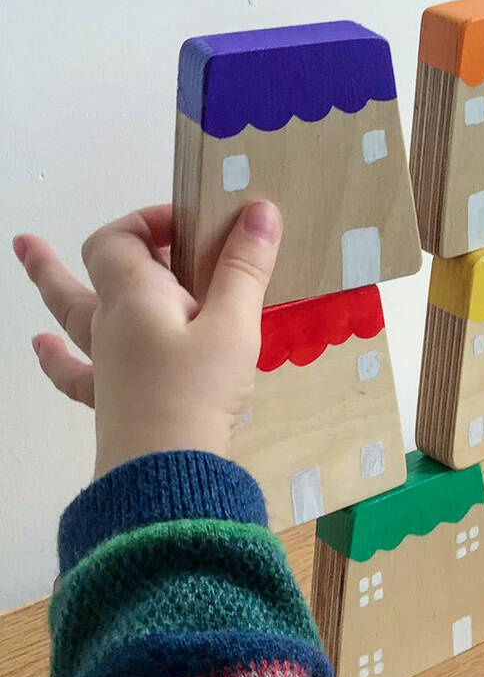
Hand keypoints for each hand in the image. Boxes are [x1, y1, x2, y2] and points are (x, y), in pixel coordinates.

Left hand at [14, 201, 281, 477]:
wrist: (167, 468)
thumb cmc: (200, 390)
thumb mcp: (235, 324)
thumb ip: (246, 267)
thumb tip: (261, 209)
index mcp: (137, 296)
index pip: (122, 239)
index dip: (149, 221)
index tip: (192, 226)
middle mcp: (112, 322)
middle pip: (90, 271)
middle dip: (94, 246)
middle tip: (62, 233)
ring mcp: (106, 361)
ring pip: (72, 315)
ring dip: (52, 285)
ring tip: (29, 256)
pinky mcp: (110, 398)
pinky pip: (75, 373)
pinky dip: (58, 358)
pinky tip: (43, 348)